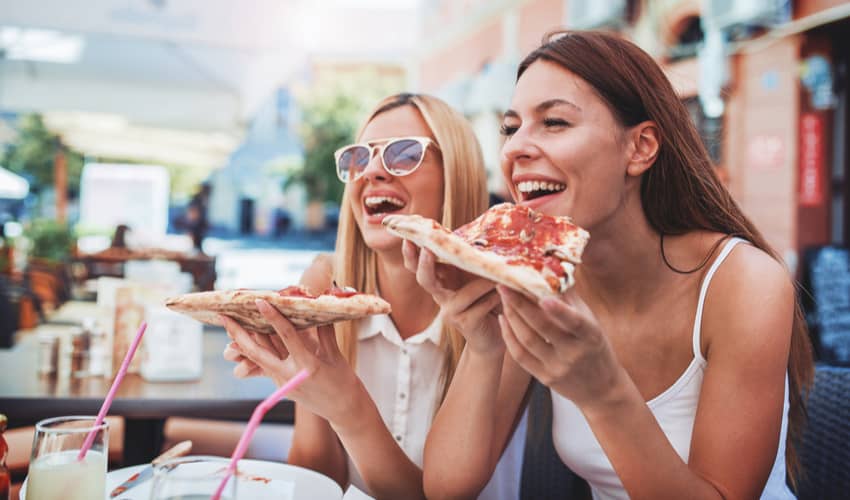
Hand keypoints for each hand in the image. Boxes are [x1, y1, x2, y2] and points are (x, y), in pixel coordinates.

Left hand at [222, 300, 366, 426]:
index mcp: (308, 366)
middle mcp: (291, 376)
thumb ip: (324, 332)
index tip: (260, 301)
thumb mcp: (335, 355)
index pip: (287, 337)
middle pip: (258, 353)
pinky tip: (246, 337)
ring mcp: (283, 384)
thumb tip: (318, 308)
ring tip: (229, 324)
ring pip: (257, 359)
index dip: (273, 317)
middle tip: (224, 317)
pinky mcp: (280, 387)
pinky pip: (265, 365)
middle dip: (238, 334)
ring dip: (242, 342)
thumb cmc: (343, 381)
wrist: (343, 409)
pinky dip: (256, 350)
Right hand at [402, 240, 502, 354]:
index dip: (410, 253)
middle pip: (424, 279)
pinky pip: (480, 307)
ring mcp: (450, 311)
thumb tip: (480, 237)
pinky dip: (493, 299)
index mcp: (441, 280)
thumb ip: (472, 261)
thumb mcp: (476, 277)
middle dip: (424, 264)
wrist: (491, 336)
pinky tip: (503, 294)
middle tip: (427, 250)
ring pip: (462, 294)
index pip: (418, 265)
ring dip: (482, 285)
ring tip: (498, 276)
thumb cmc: (485, 300)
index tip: (408, 238)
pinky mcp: (464, 323)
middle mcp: (440, 296)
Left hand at [497, 286, 623, 409]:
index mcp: (590, 336)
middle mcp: (574, 353)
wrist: (601, 389)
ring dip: (512, 316)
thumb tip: (552, 267)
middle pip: (542, 328)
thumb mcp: (591, 322)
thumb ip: (570, 299)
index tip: (542, 295)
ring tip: (503, 297)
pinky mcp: (544, 378)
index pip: (574, 322)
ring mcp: (557, 367)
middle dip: (520, 304)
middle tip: (504, 284)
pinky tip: (504, 318)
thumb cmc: (594, 346)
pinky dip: (509, 336)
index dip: (559, 310)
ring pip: (527, 340)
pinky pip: (520, 356)